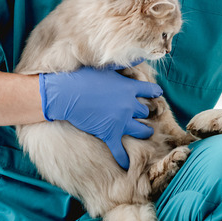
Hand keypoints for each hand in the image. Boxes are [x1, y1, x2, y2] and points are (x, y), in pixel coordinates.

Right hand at [39, 64, 162, 169]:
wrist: (67, 93)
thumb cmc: (84, 77)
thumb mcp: (107, 66)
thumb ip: (125, 63)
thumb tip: (139, 55)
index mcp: (131, 88)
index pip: (152, 92)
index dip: (154, 94)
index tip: (154, 95)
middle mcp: (130, 105)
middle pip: (146, 112)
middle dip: (146, 113)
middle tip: (144, 114)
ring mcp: (120, 121)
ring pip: (141, 130)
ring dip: (144, 131)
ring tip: (145, 133)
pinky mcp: (109, 133)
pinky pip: (120, 150)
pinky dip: (123, 158)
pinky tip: (126, 165)